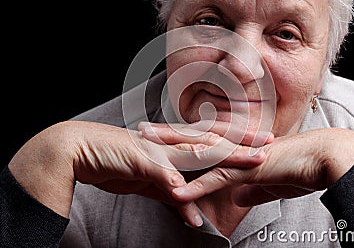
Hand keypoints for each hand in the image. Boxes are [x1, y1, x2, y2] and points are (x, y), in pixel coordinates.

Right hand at [8, 120, 265, 226]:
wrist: (84, 151)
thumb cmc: (117, 161)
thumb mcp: (150, 182)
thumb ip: (173, 196)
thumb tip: (193, 213)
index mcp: (173, 145)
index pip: (210, 140)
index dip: (235, 140)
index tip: (258, 140)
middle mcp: (170, 145)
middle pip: (213, 143)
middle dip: (242, 144)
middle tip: (269, 142)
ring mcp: (158, 152)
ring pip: (198, 153)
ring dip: (224, 159)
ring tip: (249, 163)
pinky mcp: (141, 163)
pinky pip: (163, 178)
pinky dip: (177, 190)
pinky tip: (191, 201)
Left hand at [143, 127, 353, 205]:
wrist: (327, 158)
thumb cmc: (302, 167)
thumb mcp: (272, 181)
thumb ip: (253, 186)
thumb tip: (239, 195)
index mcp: (239, 147)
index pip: (203, 138)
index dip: (181, 135)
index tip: (161, 133)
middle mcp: (235, 147)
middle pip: (194, 138)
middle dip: (166, 134)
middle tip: (141, 129)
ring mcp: (240, 156)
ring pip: (199, 152)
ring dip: (171, 153)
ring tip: (145, 150)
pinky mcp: (249, 169)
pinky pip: (217, 178)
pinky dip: (195, 186)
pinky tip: (174, 190)